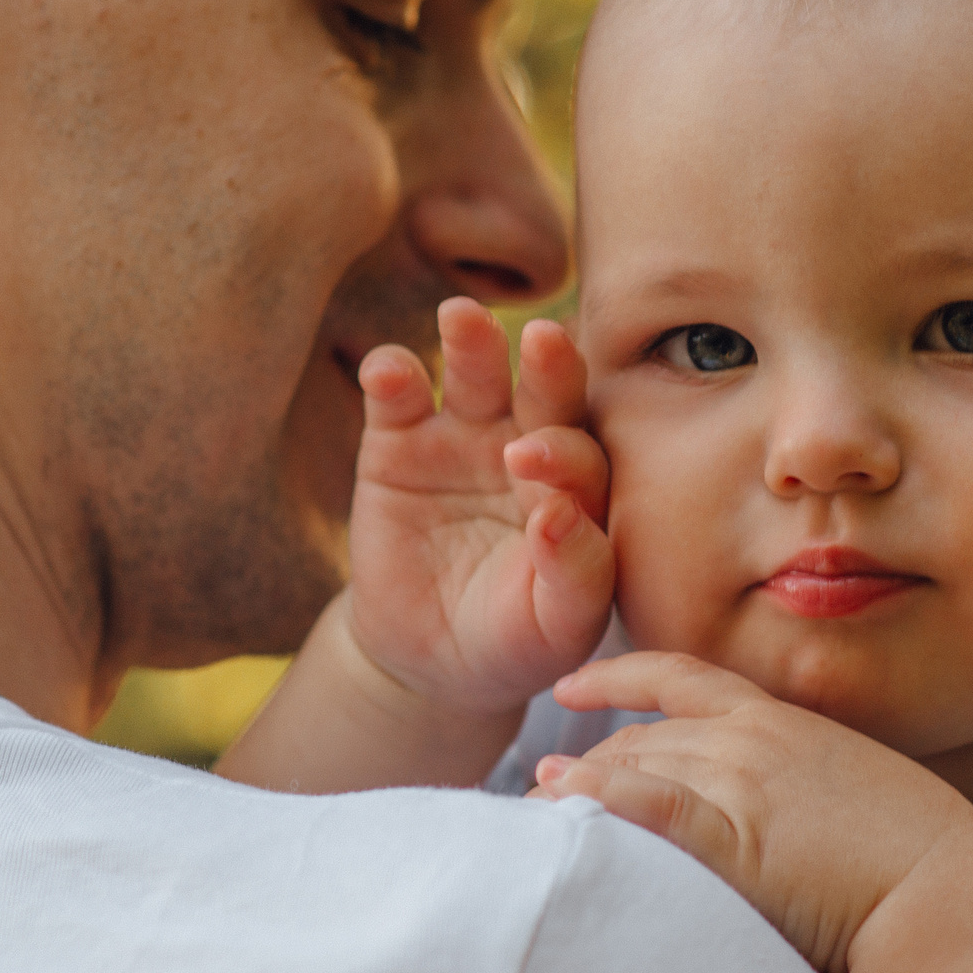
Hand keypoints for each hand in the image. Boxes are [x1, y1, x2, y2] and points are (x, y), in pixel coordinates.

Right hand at [345, 297, 613, 715]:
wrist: (435, 657)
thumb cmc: (519, 640)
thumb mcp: (558, 625)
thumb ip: (576, 573)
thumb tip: (560, 515)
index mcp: (583, 487)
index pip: (585, 457)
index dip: (565, 457)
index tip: (535, 465)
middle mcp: (531, 445)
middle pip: (548, 392)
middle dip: (548, 366)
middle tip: (542, 340)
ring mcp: (465, 437)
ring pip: (476, 374)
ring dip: (472, 342)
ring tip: (461, 315)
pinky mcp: (398, 442)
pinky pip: (397, 399)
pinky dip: (391, 377)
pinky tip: (387, 369)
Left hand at [534, 651, 972, 972]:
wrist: (954, 901)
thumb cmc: (922, 866)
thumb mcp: (857, 799)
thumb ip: (806, 791)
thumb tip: (778, 816)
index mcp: (786, 724)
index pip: (683, 681)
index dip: (620, 678)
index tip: (575, 689)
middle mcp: (756, 743)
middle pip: (646, 734)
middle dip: (591, 758)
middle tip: (547, 789)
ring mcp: (745, 788)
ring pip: (639, 767)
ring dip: (579, 786)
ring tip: (535, 809)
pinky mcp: (738, 841)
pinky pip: (654, 810)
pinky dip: (602, 801)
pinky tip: (563, 806)